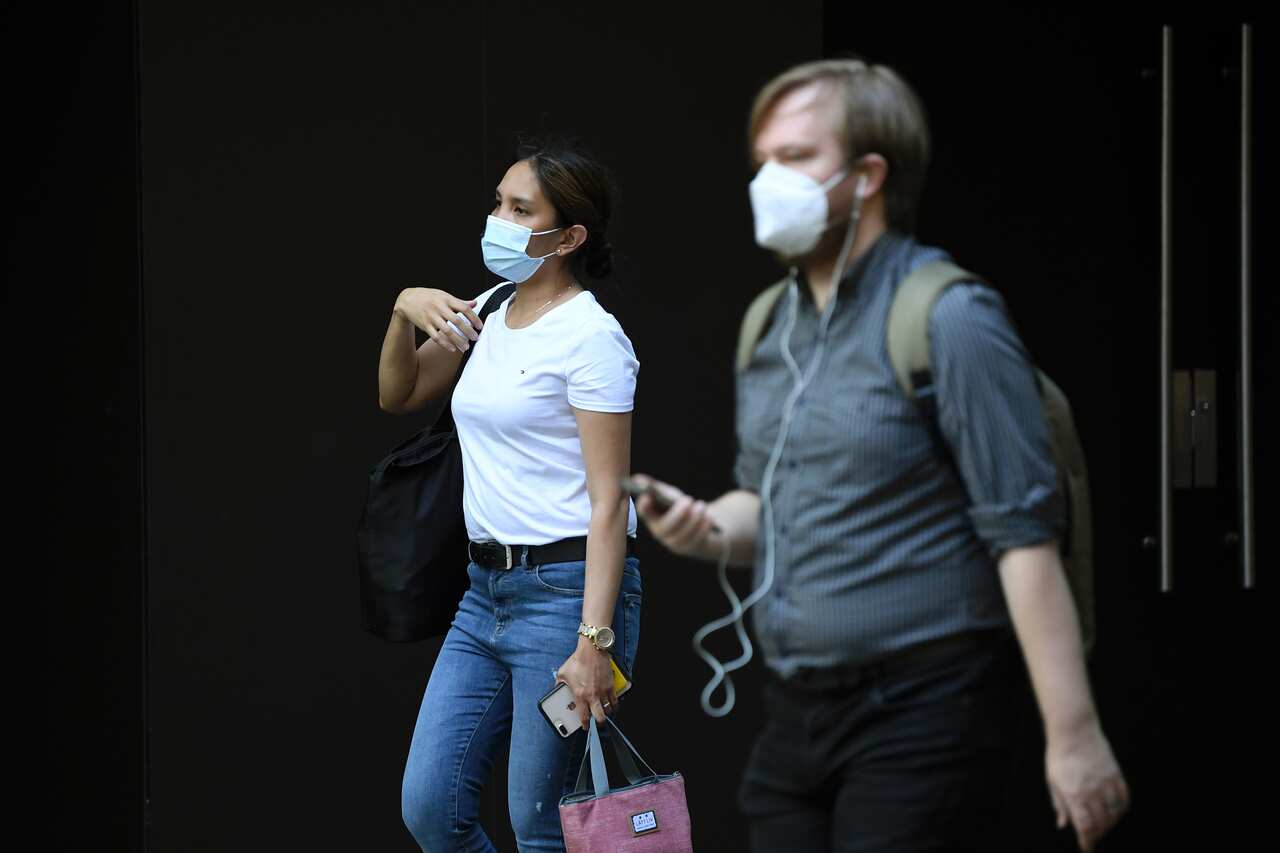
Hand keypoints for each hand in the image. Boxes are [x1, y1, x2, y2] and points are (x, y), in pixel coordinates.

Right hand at [394, 287, 482, 352]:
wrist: (407, 299)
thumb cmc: (429, 297)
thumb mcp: (444, 295)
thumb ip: (459, 301)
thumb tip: (475, 303)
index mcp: (446, 299)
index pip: (464, 308)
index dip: (474, 317)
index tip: (480, 326)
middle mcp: (439, 308)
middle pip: (457, 321)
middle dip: (468, 331)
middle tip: (476, 338)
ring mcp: (431, 317)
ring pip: (447, 331)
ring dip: (458, 340)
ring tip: (466, 347)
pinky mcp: (425, 325)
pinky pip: (436, 337)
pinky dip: (445, 344)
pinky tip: (453, 349)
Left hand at [555, 640, 616, 726]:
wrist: (592, 650)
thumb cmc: (577, 661)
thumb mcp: (562, 673)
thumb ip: (559, 684)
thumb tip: (557, 689)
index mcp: (580, 695)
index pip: (583, 716)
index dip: (585, 725)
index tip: (585, 726)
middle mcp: (593, 696)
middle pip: (600, 717)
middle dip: (599, 723)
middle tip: (598, 722)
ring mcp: (604, 691)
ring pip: (609, 710)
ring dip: (606, 712)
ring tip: (604, 712)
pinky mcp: (611, 685)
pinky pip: (615, 700)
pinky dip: (614, 704)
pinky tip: (612, 704)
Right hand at [631, 474, 716, 557]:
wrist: (700, 524)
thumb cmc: (680, 507)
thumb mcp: (669, 495)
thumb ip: (655, 487)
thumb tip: (637, 480)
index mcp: (652, 517)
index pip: (643, 513)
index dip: (643, 506)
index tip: (647, 496)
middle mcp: (660, 533)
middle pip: (665, 527)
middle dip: (677, 513)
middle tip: (688, 500)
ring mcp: (675, 543)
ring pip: (683, 534)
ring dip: (694, 518)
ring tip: (701, 506)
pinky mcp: (691, 548)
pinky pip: (697, 540)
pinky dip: (703, 527)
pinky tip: (708, 518)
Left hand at [1046, 723, 1129, 850]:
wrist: (1074, 731)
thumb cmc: (1059, 756)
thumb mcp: (1052, 780)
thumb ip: (1059, 804)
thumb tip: (1062, 824)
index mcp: (1074, 794)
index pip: (1084, 827)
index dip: (1087, 841)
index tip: (1086, 848)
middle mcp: (1092, 791)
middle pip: (1101, 823)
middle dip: (1097, 834)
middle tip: (1092, 836)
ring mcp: (1106, 783)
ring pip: (1114, 813)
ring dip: (1110, 823)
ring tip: (1103, 825)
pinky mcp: (1116, 775)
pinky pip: (1124, 798)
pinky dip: (1121, 809)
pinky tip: (1115, 811)